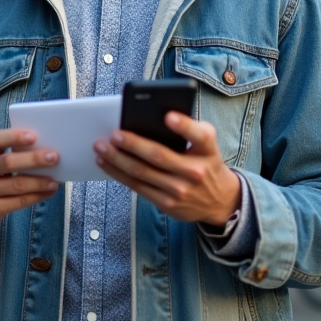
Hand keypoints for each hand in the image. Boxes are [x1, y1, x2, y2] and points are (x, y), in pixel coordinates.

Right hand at [0, 128, 60, 236]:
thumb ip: (4, 149)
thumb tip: (41, 147)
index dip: (14, 137)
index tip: (34, 137)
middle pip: (8, 162)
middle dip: (34, 159)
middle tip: (54, 157)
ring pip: (17, 185)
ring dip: (40, 182)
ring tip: (55, 180)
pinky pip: (19, 202)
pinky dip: (37, 196)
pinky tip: (48, 191)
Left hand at [94, 112, 240, 225]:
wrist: (220, 201)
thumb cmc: (206, 162)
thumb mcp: (208, 146)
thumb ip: (190, 130)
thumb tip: (153, 118)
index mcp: (208, 151)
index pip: (200, 136)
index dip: (184, 126)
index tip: (168, 116)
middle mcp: (195, 172)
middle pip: (159, 156)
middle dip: (134, 144)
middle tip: (114, 134)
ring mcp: (180, 190)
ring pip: (142, 172)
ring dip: (117, 159)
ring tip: (100, 146)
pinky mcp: (167, 203)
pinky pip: (137, 186)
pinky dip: (118, 173)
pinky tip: (105, 162)